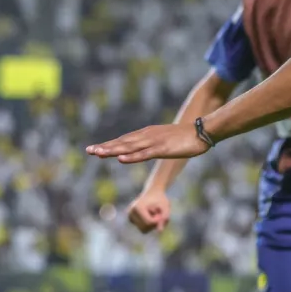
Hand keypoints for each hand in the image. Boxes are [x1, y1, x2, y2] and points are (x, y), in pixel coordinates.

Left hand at [86, 123, 208, 164]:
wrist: (202, 131)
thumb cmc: (185, 137)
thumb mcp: (165, 141)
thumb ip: (153, 145)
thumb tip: (145, 150)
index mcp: (146, 135)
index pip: (123, 141)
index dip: (108, 145)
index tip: (94, 149)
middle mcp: (146, 136)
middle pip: (122, 143)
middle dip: (105, 147)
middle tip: (88, 151)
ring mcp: (153, 142)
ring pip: (129, 148)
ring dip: (113, 151)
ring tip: (98, 153)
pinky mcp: (162, 149)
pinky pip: (144, 154)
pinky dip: (131, 157)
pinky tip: (120, 159)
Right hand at [126, 189, 171, 232]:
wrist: (153, 192)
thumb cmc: (160, 199)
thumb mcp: (165, 207)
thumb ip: (164, 218)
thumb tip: (160, 231)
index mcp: (138, 207)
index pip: (149, 222)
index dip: (158, 221)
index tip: (161, 213)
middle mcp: (131, 212)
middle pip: (145, 228)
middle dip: (154, 224)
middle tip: (158, 214)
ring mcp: (129, 216)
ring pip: (143, 230)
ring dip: (151, 225)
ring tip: (154, 215)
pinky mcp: (131, 219)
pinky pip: (142, 228)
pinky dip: (148, 225)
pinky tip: (150, 216)